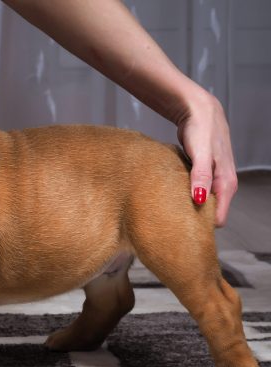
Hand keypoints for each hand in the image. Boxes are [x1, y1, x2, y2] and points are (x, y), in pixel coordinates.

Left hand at [177, 92, 237, 226]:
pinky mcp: (201, 173)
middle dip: (194, 217)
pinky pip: (194, 191)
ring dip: (187, 205)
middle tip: (171, 219)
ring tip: (169, 207)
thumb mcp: (201, 153)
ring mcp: (212, 179)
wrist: (198, 110)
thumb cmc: (202, 129)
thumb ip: (201, 176)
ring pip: (201, 201)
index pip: (218, 217)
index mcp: (226, 183)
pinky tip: (171, 192)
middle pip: (210, 212)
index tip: (183, 227)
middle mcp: (221, 184)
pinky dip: (184, 193)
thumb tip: (199, 200)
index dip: (203, 225)